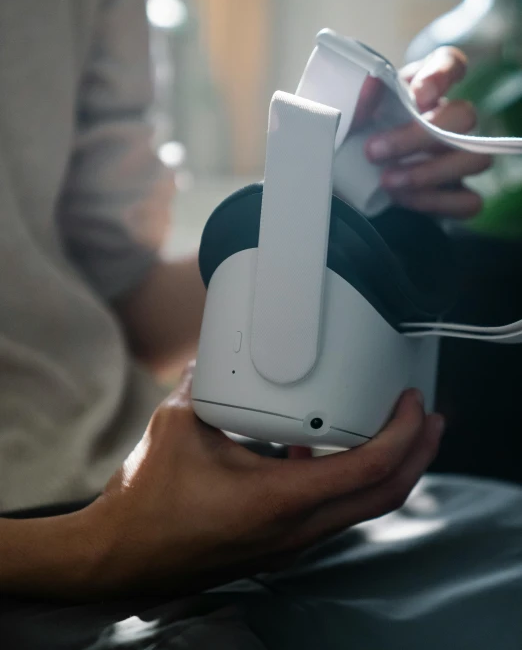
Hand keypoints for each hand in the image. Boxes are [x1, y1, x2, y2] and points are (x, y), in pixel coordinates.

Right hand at [83, 367, 443, 596]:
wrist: (123, 556)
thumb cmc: (148, 501)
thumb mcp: (178, 427)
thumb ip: (205, 384)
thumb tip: (216, 357)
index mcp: (279, 500)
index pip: (368, 471)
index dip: (402, 435)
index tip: (412, 403)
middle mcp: (296, 529)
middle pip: (384, 496)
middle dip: (416, 454)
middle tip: (427, 417)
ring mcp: (291, 541)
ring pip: (363, 507)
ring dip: (388, 469)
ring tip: (393, 430)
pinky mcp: (279, 541)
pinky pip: (332, 510)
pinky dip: (348, 479)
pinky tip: (319, 448)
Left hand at [358, 47, 491, 218]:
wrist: (345, 183)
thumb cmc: (352, 139)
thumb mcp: (349, 118)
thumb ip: (358, 100)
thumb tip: (370, 82)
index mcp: (423, 88)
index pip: (450, 63)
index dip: (442, 75)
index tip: (419, 94)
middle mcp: (448, 119)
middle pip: (464, 116)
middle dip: (419, 136)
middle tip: (374, 152)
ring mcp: (459, 157)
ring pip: (475, 159)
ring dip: (429, 173)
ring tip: (386, 182)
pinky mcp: (458, 193)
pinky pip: (468, 201)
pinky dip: (435, 201)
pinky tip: (403, 199)